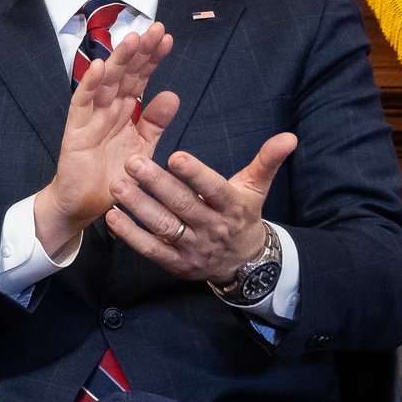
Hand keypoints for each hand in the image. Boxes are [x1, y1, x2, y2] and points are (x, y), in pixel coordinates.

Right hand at [33, 25, 177, 259]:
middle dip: (139, 52)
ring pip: (105, 83)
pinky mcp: (75, 132)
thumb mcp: (144, 149)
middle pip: (125, 74)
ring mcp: (90, 118)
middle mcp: (108, 110)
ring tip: (132, 40)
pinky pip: (81, 105)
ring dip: (117, 61)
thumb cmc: (113, 177)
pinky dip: (88, 86)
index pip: (140, 78)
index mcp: (125, 112)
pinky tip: (97, 68)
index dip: (152, 58)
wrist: (85, 206)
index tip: (168, 38)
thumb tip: (172, 94)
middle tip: (155, 29)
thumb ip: (156, 123)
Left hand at [105, 133, 296, 283]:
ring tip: (117, 186)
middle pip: (182, 205)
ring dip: (138, 207)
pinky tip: (112, 217)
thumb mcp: (255, 189)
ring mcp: (193, 248)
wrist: (243, 262)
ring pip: (163, 227)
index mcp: (231, 206)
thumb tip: (289, 137)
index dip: (195, 174)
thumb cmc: (242, 216)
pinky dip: (130, 235)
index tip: (175, 157)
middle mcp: (212, 228)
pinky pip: (151, 250)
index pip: (213, 189)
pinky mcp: (176, 264)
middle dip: (156, 184)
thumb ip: (267, 161)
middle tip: (132, 163)